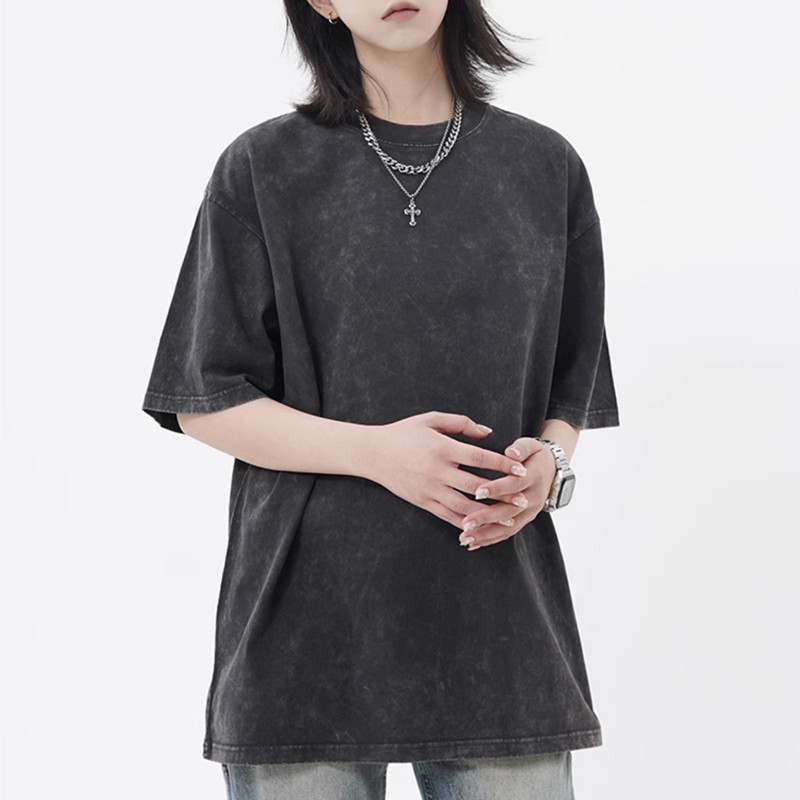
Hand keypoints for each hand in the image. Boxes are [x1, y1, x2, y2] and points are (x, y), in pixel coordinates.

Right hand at [368, 411, 528, 529]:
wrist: (372, 454)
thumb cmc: (403, 433)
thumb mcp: (430, 419)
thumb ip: (461, 423)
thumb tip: (488, 432)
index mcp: (442, 448)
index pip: (479, 458)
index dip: (502, 464)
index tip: (520, 469)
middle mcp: (437, 471)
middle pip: (476, 486)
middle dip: (502, 493)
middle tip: (523, 498)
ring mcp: (429, 489)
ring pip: (464, 507)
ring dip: (489, 514)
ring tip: (509, 518)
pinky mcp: (422, 502)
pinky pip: (448, 516)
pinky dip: (466, 523)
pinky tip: (482, 526)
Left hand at [456, 437, 556, 550]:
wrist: (553, 471)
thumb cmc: (535, 456)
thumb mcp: (532, 446)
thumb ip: (521, 448)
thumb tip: (511, 453)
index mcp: (534, 477)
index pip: (514, 485)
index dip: (497, 489)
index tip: (477, 492)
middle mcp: (534, 498)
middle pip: (509, 511)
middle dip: (486, 518)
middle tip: (466, 524)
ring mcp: (530, 512)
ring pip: (508, 527)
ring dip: (485, 534)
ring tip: (464, 539)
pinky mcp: (524, 520)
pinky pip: (508, 533)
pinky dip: (490, 539)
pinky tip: (472, 544)